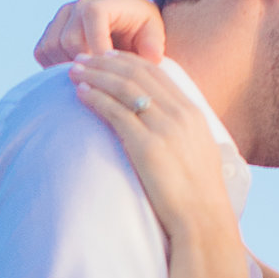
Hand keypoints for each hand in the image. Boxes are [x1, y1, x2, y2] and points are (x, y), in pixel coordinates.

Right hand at [32, 0, 166, 68]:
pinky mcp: (50, 31)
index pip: (92, 17)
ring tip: (89, 80)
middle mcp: (78, 5)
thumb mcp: (155, 33)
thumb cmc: (141, 31)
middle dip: (85, 65)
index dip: (97, 46)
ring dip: (68, 68)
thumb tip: (152, 57)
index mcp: (104, 2)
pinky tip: (76, 75)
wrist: (125, 27)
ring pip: (52, 47)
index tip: (109, 71)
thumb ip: (155, 43)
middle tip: (100, 83)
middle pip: (69, 39)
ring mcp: (61, 17)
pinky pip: (42, 52)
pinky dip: (53, 67)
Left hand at [69, 55, 237, 253]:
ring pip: (124, 88)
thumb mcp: (198, 156)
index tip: (108, 57)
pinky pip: (116, 113)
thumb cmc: (199, 198)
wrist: (204, 221)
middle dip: (107, 62)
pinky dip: (96, 98)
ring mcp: (164, 129)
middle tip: (84, 56)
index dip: (129, 61)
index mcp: (193, 113)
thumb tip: (168, 132)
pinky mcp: (147, 147)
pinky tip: (81, 93)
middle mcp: (180, 114)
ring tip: (74, 70)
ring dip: (96, 75)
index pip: (157, 74)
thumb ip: (183, 135)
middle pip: (138, 75)